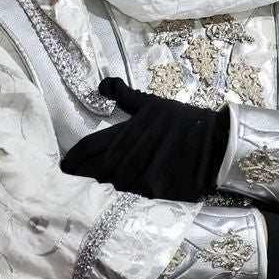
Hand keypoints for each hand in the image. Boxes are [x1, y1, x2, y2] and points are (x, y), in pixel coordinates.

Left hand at [57, 77, 228, 199]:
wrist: (215, 144)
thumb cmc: (182, 121)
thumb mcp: (153, 104)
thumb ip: (125, 96)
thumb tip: (103, 84)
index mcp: (127, 132)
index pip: (89, 147)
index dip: (73, 158)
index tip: (63, 165)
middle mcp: (130, 156)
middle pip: (96, 171)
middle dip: (87, 173)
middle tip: (80, 175)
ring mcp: (142, 176)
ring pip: (113, 184)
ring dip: (109, 182)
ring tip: (109, 179)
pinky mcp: (155, 192)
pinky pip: (133, 195)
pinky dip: (129, 190)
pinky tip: (132, 185)